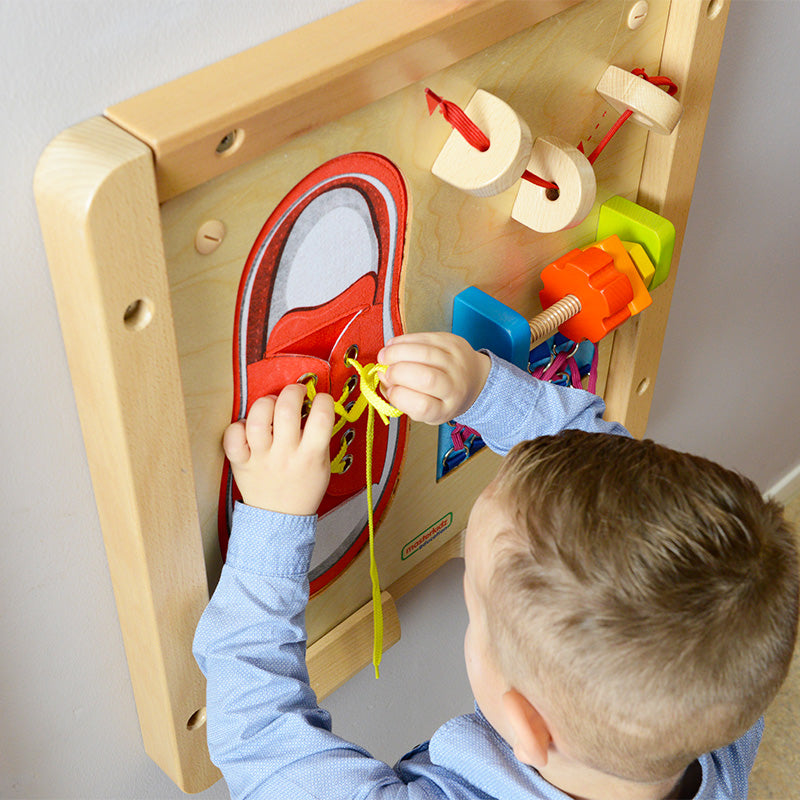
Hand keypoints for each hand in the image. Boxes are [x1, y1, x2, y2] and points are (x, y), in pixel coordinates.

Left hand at [223, 384, 333, 515]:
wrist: (281, 518)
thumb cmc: (303, 488)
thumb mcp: (322, 464)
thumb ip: (318, 437)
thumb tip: (311, 405)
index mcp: (310, 455)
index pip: (322, 417)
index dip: (323, 400)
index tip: (320, 399)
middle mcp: (285, 455)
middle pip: (286, 411)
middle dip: (293, 391)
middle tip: (295, 392)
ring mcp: (261, 458)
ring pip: (258, 419)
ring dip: (266, 403)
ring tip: (271, 404)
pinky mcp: (241, 462)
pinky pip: (232, 437)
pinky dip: (237, 426)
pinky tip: (248, 427)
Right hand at [377, 332, 490, 424]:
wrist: (473, 379)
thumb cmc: (443, 397)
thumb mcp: (426, 409)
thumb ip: (402, 399)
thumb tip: (381, 376)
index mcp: (446, 409)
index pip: (423, 406)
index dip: (399, 397)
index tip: (390, 390)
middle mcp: (456, 387)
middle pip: (425, 378)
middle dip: (396, 372)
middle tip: (384, 371)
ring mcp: (457, 362)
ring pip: (424, 353)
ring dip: (397, 352)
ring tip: (384, 356)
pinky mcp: (452, 342)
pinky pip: (425, 337)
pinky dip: (404, 340)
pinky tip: (393, 345)